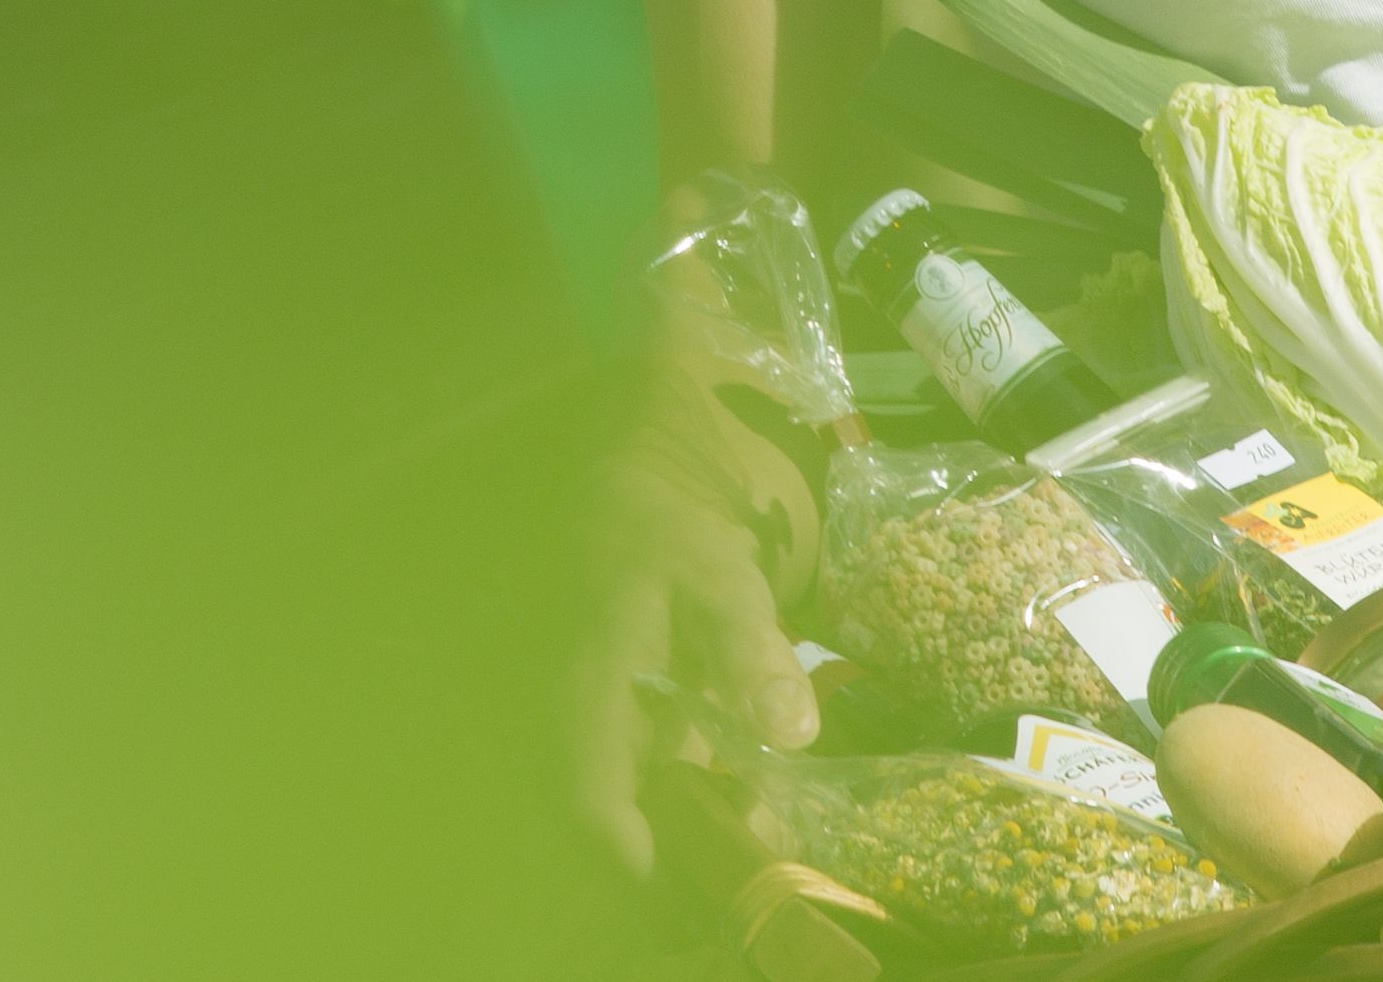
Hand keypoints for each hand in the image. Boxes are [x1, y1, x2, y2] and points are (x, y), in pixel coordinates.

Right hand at [582, 395, 819, 874]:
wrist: (646, 485)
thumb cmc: (675, 528)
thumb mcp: (722, 574)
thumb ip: (751, 651)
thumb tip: (792, 738)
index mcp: (594, 686)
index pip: (590, 799)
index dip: (632, 860)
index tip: (692, 897)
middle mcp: (591, 720)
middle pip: (620, 824)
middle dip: (678, 871)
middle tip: (751, 895)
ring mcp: (614, 724)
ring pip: (645, 808)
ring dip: (698, 844)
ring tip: (765, 872)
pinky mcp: (641, 722)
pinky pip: (666, 783)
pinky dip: (709, 808)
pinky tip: (760, 823)